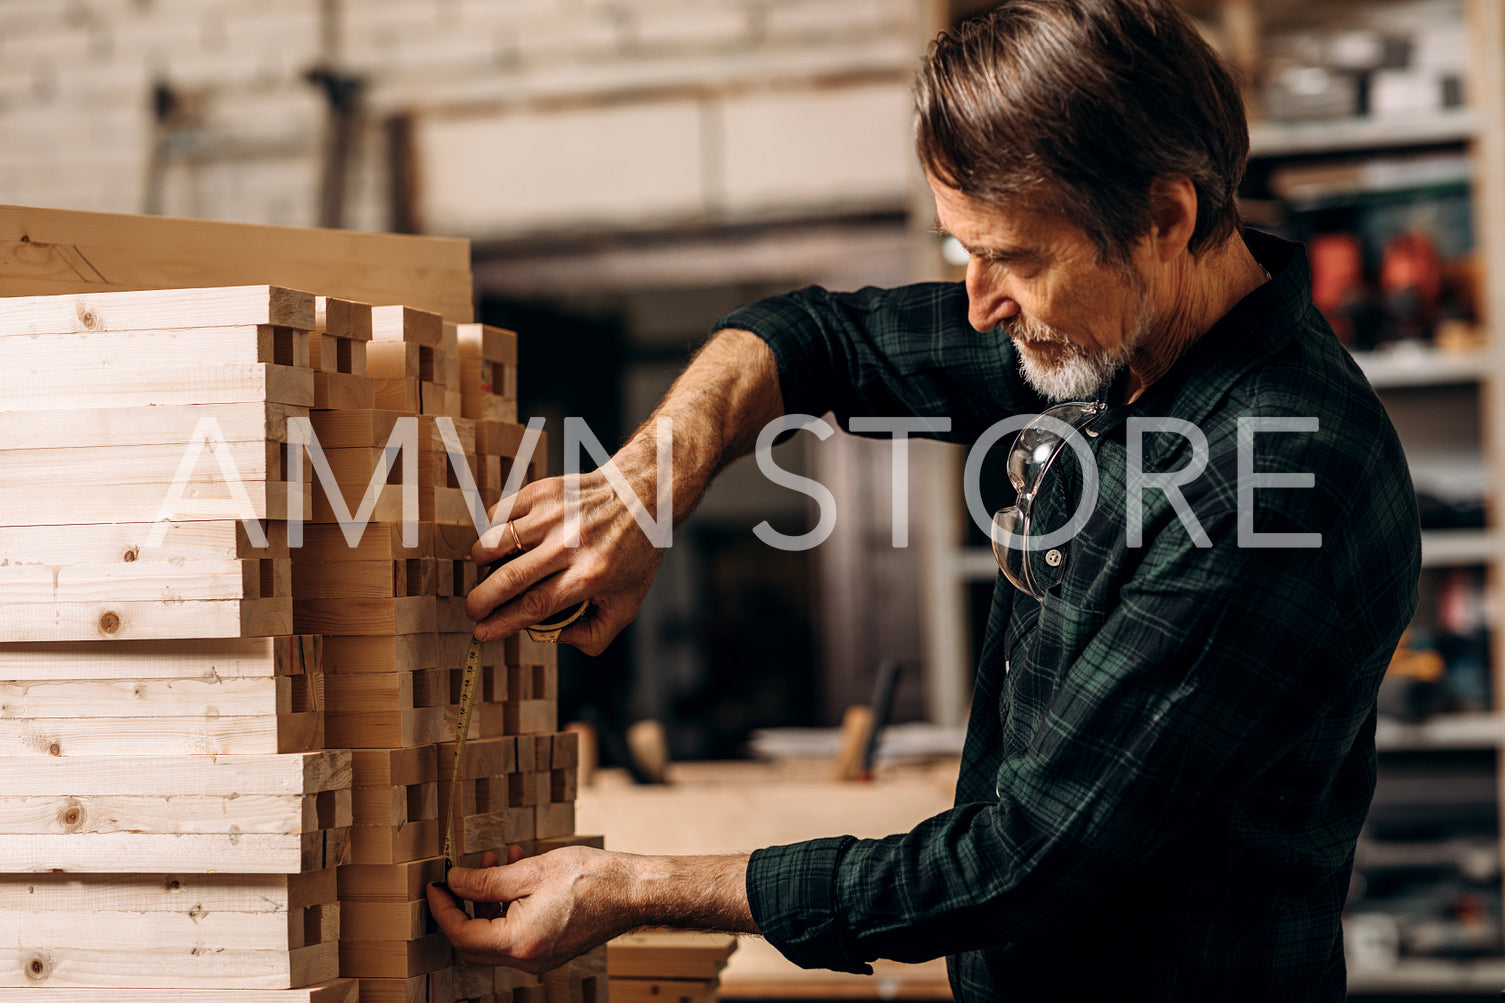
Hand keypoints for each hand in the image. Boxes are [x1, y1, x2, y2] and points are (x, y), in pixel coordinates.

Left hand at [427, 846, 637, 972]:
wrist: (634, 892)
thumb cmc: (592, 878)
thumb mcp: (531, 871)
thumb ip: (486, 880)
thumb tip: (454, 881)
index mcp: (520, 942)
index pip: (462, 935)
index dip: (443, 909)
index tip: (435, 885)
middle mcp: (528, 959)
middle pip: (474, 942)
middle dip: (463, 905)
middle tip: (459, 875)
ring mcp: (540, 957)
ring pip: (494, 935)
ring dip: (487, 900)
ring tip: (494, 860)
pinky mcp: (550, 948)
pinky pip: (515, 933)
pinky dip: (507, 906)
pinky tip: (515, 873)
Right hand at [467, 461, 664, 653]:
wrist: (643, 495)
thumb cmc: (633, 552)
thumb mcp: (628, 602)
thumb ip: (594, 635)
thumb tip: (550, 638)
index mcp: (591, 574)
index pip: (535, 605)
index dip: (502, 623)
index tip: (482, 632)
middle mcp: (570, 543)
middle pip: (509, 578)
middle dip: (481, 601)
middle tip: (473, 611)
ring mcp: (554, 514)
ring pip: (495, 543)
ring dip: (482, 564)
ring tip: (491, 573)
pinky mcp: (543, 492)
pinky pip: (498, 515)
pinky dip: (492, 532)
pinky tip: (504, 543)